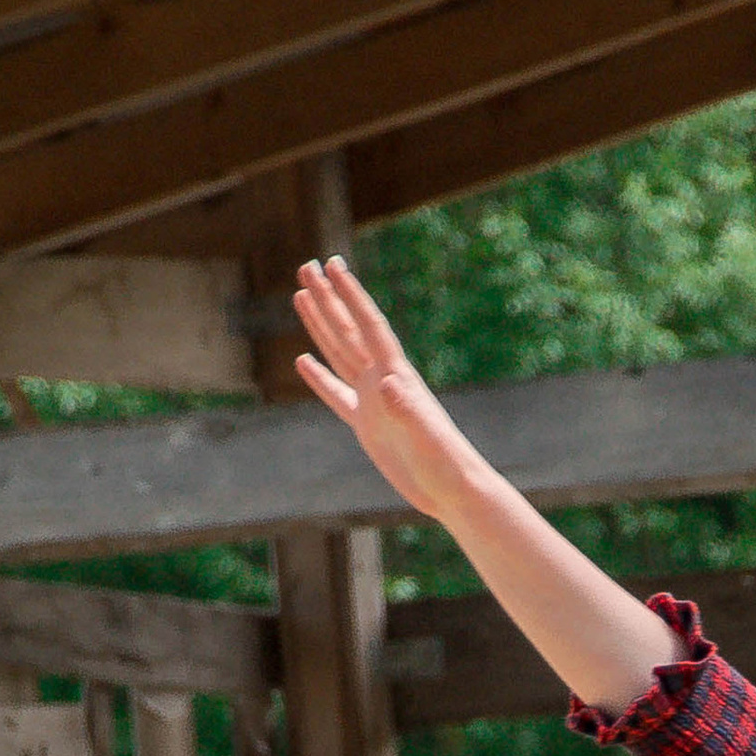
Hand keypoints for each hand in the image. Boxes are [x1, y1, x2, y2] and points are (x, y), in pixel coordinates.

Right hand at [291, 255, 479, 520]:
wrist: (454, 490)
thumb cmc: (447, 463)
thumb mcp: (425, 435)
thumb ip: (406, 408)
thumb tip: (387, 383)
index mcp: (396, 376)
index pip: (369, 326)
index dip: (350, 295)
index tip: (332, 265)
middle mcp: (382, 381)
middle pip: (349, 331)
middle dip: (328, 298)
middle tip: (307, 266)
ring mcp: (373, 403)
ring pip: (339, 353)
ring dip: (321, 325)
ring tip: (301, 296)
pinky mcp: (368, 427)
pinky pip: (337, 395)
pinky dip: (319, 377)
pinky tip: (303, 361)